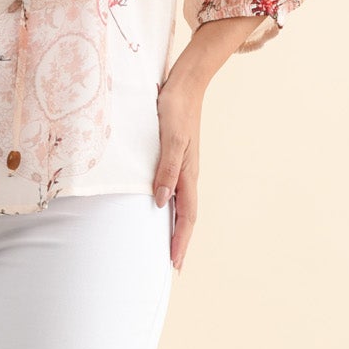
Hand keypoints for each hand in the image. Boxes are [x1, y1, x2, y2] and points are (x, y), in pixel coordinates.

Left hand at [153, 63, 206, 272]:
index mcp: (188, 174)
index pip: (186, 216)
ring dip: (175, 226)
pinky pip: (174, 190)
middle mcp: (187, 174)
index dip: (180, 241)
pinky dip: (169, 206)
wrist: (186, 83)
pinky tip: (160, 207)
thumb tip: (160, 201)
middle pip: (186, 216)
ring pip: (181, 204)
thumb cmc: (177, 108)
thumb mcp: (171, 138)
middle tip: (172, 264)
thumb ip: (166, 169)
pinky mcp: (175, 157)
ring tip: (167, 244)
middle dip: (180, 241)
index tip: (174, 263)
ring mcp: (182, 166)